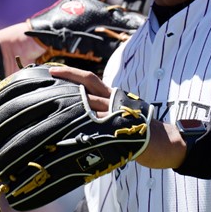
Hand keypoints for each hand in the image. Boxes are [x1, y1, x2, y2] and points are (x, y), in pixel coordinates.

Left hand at [49, 67, 186, 169]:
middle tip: (45, 86)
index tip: (52, 70)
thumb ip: (103, 111)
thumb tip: (81, 112)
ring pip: (91, 109)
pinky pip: (100, 129)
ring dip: (72, 110)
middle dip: (65, 87)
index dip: (71, 73)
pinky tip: (70, 137)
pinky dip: (86, 132)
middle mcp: (114, 101)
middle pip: (87, 89)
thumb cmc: (140, 129)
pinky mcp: (123, 131)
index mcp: (113, 95)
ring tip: (51, 111)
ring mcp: (118, 115)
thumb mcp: (121, 113)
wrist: (165, 142)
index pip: (89, 80)